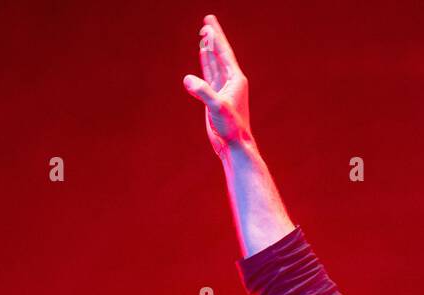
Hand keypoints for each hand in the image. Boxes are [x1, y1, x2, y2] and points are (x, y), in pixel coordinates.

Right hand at [182, 14, 251, 158]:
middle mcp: (231, 81)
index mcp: (236, 79)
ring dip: (209, 49)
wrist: (233, 145)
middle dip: (213, 37)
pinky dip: (206, 64)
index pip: (224, 53)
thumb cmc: (230, 128)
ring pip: (214, 63)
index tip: (209, 22)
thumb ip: (203, 92)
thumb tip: (188, 79)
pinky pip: (210, 75)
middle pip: (220, 54)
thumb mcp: (217, 108)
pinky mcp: (216, 97)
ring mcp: (223, 89)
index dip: (216, 37)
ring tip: (204, 34)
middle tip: (208, 20)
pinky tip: (202, 54)